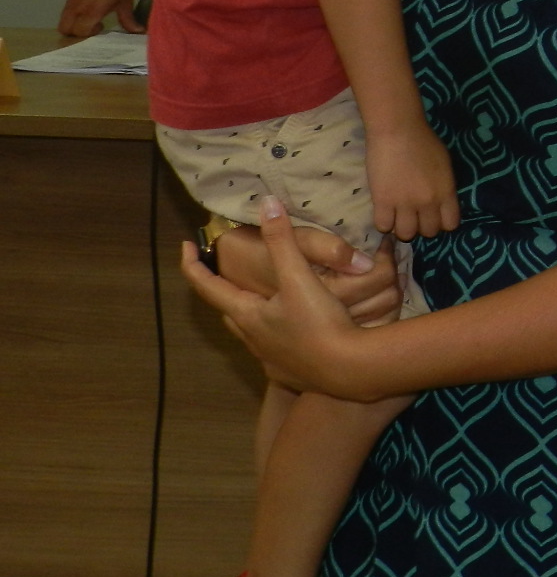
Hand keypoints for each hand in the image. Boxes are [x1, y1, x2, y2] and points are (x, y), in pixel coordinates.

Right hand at [59, 0, 139, 36]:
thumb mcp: (126, 0)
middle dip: (76, 33)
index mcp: (91, 10)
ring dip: (74, 22)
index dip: (89, 34)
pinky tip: (90, 4)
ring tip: (91, 15)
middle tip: (92, 25)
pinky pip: (66, 8)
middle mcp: (77, 6)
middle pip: (65, 29)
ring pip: (63, 19)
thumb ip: (128, 19)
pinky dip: (74, 12)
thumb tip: (138, 31)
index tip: (101, 27)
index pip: (81, 32)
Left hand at [182, 196, 383, 397]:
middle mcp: (252, 338)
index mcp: (247, 314)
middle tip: (227, 275)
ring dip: (253, 314)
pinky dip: (277, 336)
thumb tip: (266, 203)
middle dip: (224, 291)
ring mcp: (270, 359)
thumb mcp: (300, 276)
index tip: (186, 246)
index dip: (194, 264)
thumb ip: (283, 240)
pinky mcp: (289, 373)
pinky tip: (295, 332)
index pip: (209, 286)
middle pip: (229, 311)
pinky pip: (275, 350)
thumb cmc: (321, 323)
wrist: (350, 371)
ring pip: (252, 332)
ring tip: (264, 301)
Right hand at [367, 120, 458, 240]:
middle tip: (413, 214)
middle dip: (422, 225)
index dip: (441, 223)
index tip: (433, 216)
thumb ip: (445, 187)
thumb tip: (441, 203)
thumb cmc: (423, 141)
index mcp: (446, 192)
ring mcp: (405, 204)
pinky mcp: (382, 202)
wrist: (398, 130)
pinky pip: (383, 226)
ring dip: (402, 227)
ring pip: (406, 234)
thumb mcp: (445, 165)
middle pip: (428, 232)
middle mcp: (428, 202)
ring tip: (398, 216)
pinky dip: (384, 222)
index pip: (450, 225)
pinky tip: (384, 211)